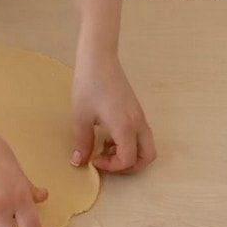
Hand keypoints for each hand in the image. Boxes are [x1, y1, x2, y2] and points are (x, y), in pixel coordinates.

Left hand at [70, 52, 155, 172]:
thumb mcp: (81, 117)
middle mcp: (138, 123)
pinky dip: (130, 142)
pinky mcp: (136, 110)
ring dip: (130, 153)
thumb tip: (78, 162)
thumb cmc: (88, 86)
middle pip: (147, 157)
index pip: (128, 160)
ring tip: (106, 146)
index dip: (111, 166)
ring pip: (146, 146)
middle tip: (107, 160)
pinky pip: (141, 134)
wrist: (99, 60)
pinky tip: (108, 134)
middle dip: (129, 166)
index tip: (94, 159)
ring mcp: (140, 116)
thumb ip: (82, 142)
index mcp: (125, 126)